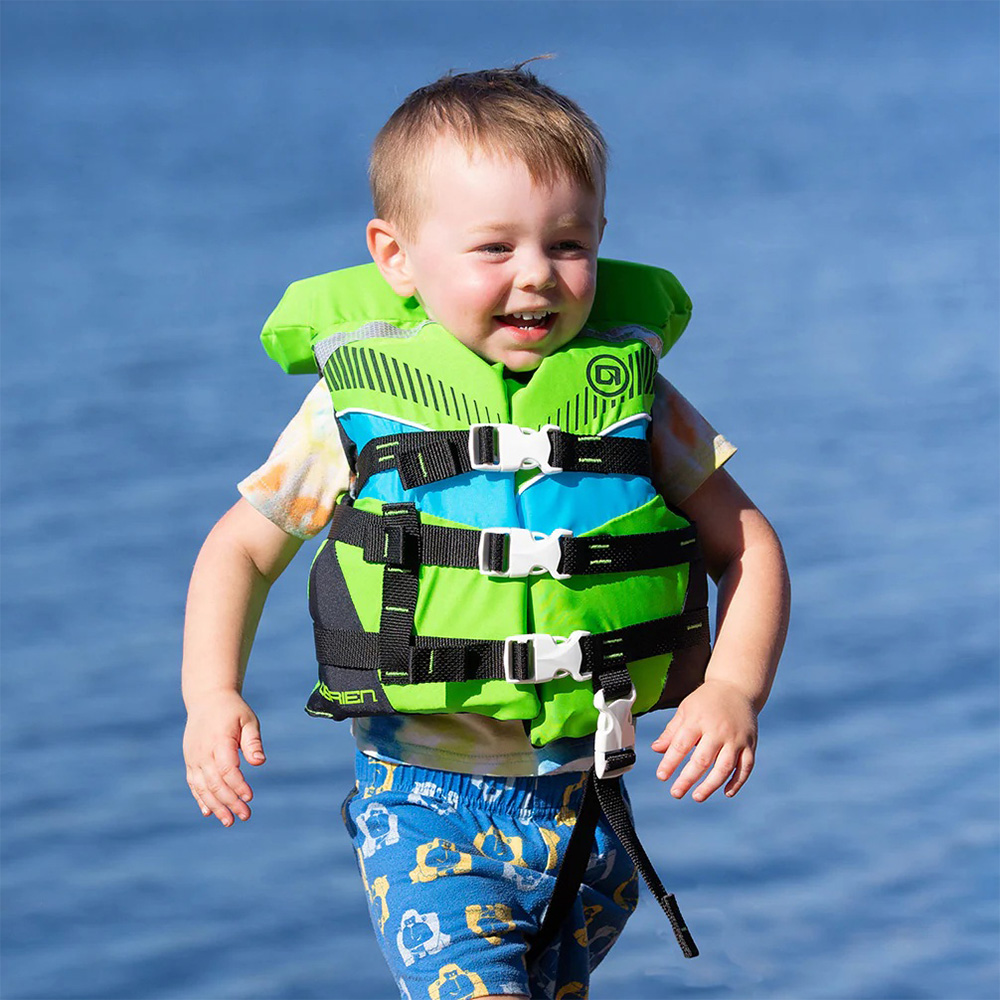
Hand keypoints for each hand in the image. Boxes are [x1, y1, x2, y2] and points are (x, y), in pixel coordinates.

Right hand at [183, 690, 265, 825]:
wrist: (207, 700)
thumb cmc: (233, 711)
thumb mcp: (248, 720)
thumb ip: (253, 742)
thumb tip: (259, 762)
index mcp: (219, 740)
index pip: (227, 769)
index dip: (238, 785)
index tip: (250, 797)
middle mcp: (203, 752)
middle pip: (215, 783)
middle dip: (230, 802)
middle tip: (245, 816)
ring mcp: (193, 758)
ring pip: (202, 787)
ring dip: (215, 806)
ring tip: (229, 821)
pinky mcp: (190, 761)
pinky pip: (193, 784)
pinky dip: (200, 799)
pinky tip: (209, 812)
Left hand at [650, 679, 756, 800]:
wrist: (736, 687)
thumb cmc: (707, 701)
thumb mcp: (686, 710)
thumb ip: (672, 731)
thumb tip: (656, 749)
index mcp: (698, 720)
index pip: (681, 745)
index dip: (670, 762)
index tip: (662, 776)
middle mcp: (718, 730)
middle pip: (702, 759)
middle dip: (688, 779)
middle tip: (676, 793)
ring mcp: (736, 738)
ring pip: (724, 767)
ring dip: (711, 785)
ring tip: (697, 796)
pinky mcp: (750, 744)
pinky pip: (745, 767)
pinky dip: (737, 782)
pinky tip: (726, 793)